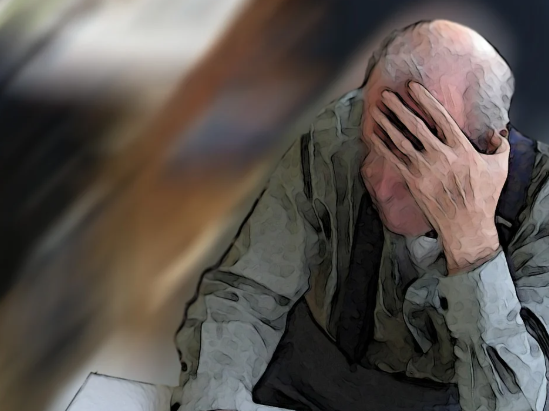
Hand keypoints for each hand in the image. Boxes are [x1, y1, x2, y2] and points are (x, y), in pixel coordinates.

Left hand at [370, 81, 509, 273]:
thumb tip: (497, 131)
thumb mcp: (499, 168)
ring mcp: (424, 168)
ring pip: (400, 140)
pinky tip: (373, 135)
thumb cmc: (483, 197)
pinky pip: (393, 159)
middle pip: (414, 124)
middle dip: (398, 106)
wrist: (466, 225)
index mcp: (460, 147)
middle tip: (385, 93)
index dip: (424, 99)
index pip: (439, 116)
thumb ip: (499, 146)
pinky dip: (381, 145)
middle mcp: (440, 155)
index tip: (412, 87)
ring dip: (386, 123)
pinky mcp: (413, 181)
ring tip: (375, 110)